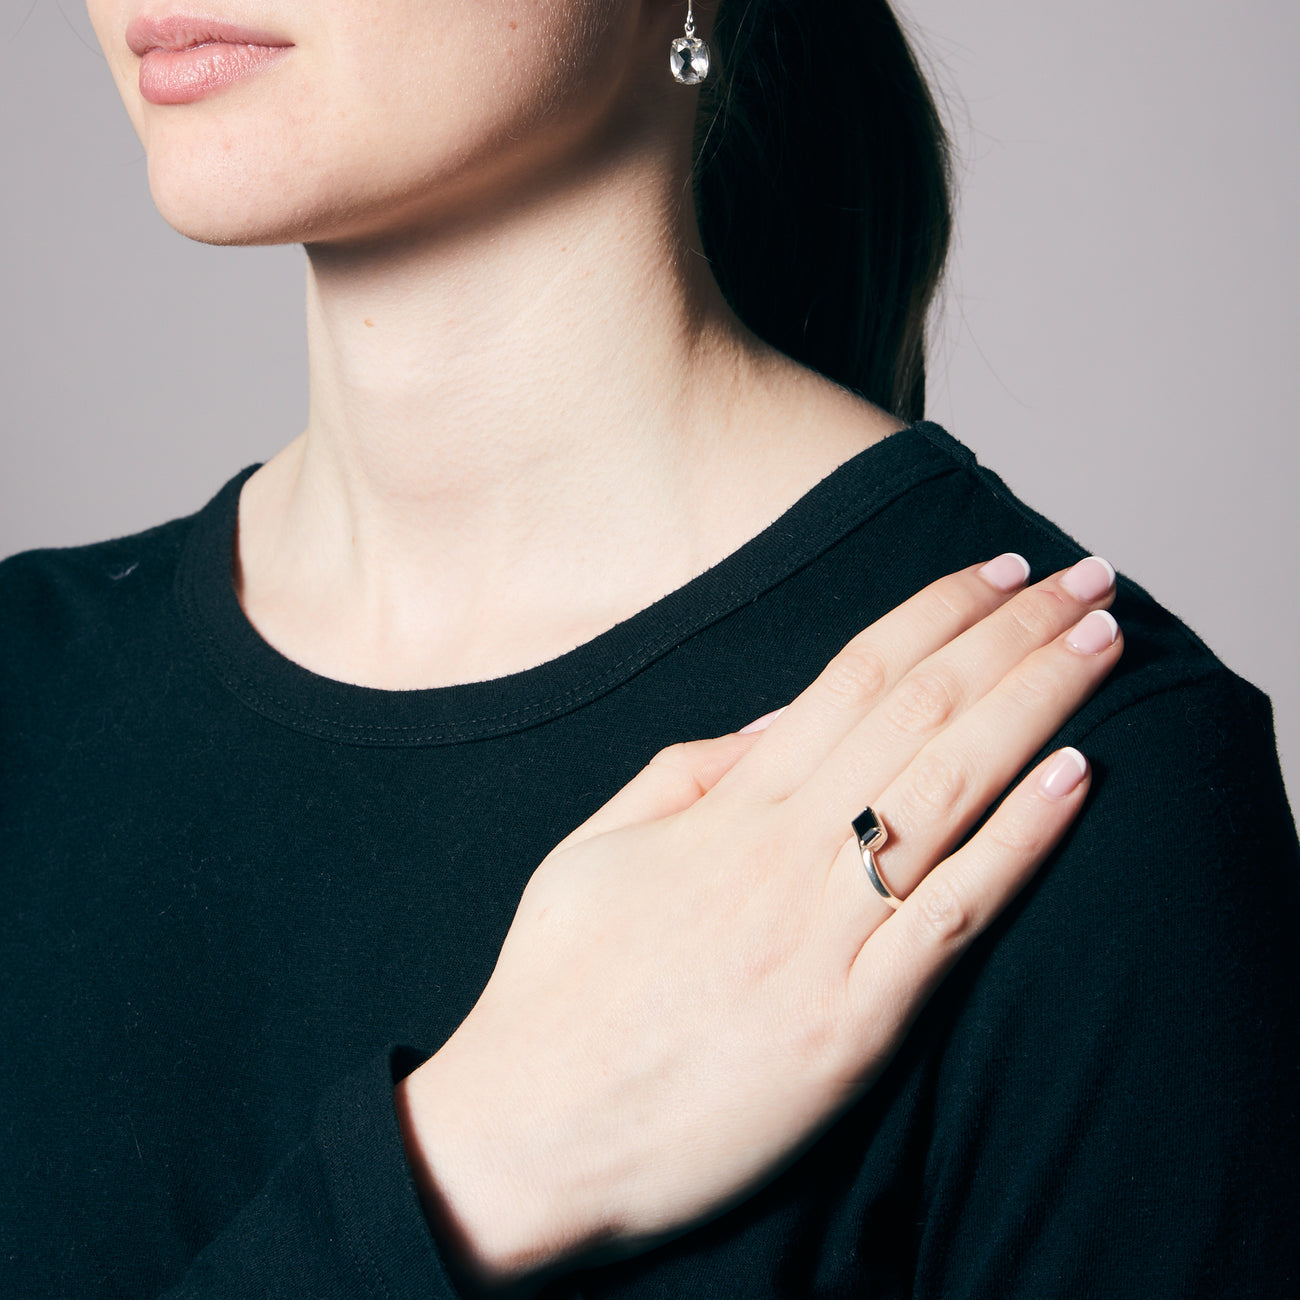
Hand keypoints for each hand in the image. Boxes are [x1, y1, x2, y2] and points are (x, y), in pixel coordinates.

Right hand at [396, 552, 1121, 1287]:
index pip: (854, 677)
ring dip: (1037, 706)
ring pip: (949, 791)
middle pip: (920, 713)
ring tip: (1103, 644)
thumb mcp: (597, 847)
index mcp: (727, 807)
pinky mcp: (852, 1026)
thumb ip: (690, 771)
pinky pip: (951, 917)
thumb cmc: (558, 987)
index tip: (1001, 569)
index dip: (936, 611)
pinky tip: (1076, 779)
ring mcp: (822, 937)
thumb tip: (781, 718)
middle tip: (1089, 579)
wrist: (531, 1133)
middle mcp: (783, 853)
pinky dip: (1019, 842)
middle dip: (1013, 634)